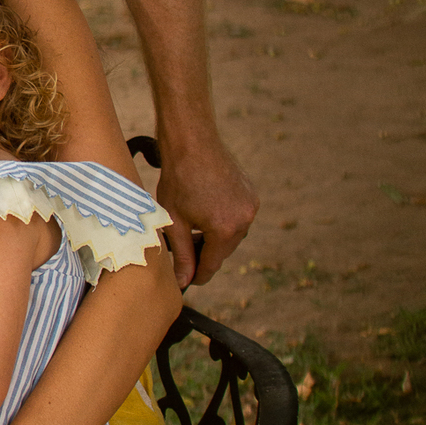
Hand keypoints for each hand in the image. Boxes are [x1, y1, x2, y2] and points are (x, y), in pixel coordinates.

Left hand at [156, 131, 258, 287]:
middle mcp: (244, 220)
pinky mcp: (252, 195)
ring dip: (214, 236)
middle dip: (204, 252)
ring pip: (231, 235)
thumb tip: (183, 282)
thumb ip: (181, 255)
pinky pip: (238, 218)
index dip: (197, 275)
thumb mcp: (173, 221)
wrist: (192, 142)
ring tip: (191, 224)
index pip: (212, 265)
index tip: (187, 282)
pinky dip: (223, 220)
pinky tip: (204, 209)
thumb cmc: (178, 179)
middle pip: (223, 251)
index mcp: (225, 230)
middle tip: (182, 246)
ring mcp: (251, 206)